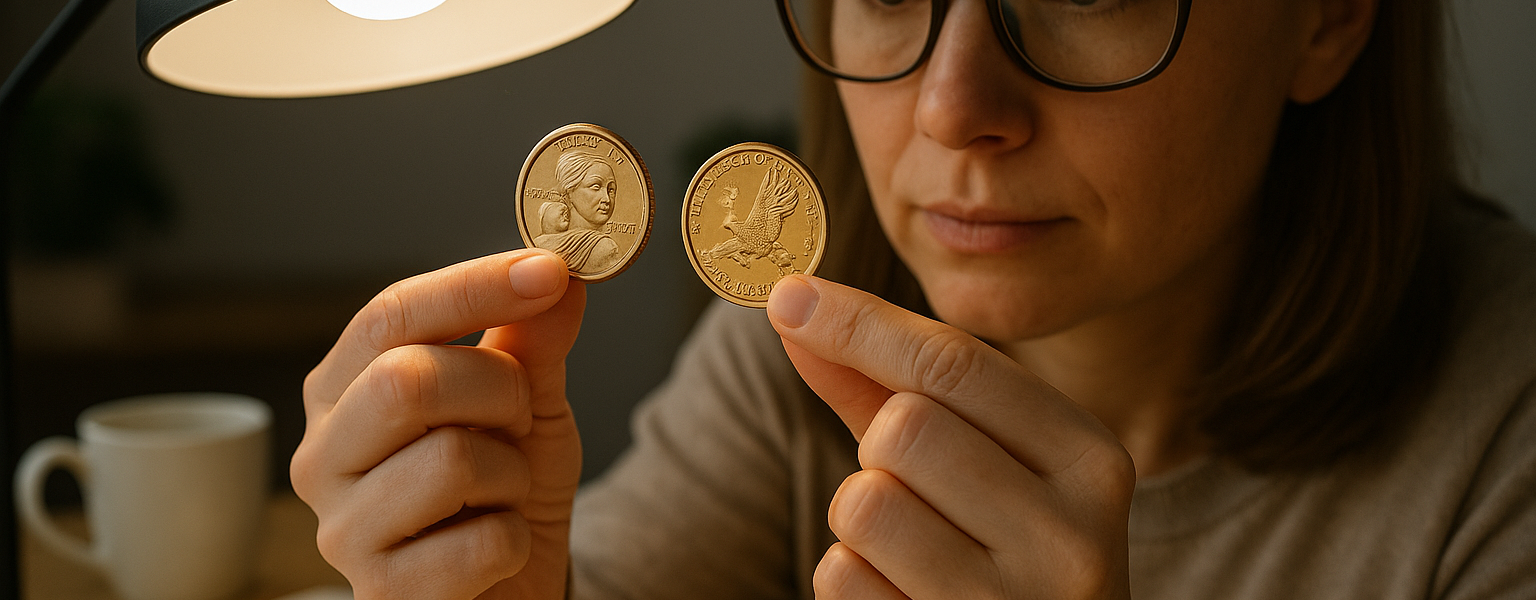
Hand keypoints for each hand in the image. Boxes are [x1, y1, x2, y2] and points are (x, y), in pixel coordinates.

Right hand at [290, 249, 585, 599]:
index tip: (550, 270)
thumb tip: (558, 272)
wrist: (510, 589)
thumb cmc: (502, 492)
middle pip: (406, 379)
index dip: (472, 286)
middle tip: (519, 419)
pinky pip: (479, 544)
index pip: (389, 315)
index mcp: (345, 391)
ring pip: (450, 461)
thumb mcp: (528, 406)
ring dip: (511, 474)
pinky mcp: (381, 595)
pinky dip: (515, 541)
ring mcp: (343, 530)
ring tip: (501, 494)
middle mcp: (323, 455)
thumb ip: (533, 342)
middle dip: (496, 389)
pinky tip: (495, 548)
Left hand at [766, 275, 1134, 599]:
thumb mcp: (978, 461)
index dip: (859, 323)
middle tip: (911, 483)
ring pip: (865, 503)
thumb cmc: (1002, 550)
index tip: (790, 296)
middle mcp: (1070, 535)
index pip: (956, 363)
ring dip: (859, 514)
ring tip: (910, 544)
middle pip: (904, 428)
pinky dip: (850, 575)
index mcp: (1091, 460)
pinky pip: (842, 575)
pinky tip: (902, 591)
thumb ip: (888, 385)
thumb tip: (798, 306)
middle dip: (877, 447)